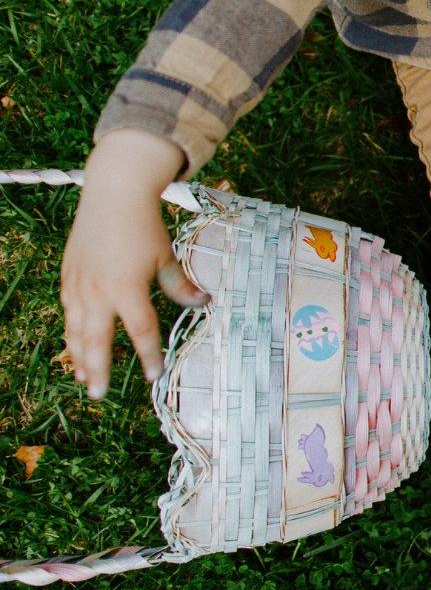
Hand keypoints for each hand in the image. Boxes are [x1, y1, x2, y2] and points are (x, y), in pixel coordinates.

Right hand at [60, 130, 205, 398]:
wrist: (113, 194)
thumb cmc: (144, 225)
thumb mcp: (166, 255)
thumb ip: (179, 284)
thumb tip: (203, 303)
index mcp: (127, 288)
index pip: (140, 331)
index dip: (148, 355)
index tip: (153, 374)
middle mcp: (98, 291)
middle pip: (96, 341)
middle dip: (98, 370)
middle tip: (98, 395)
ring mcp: (79, 285)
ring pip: (75, 331)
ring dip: (79, 357)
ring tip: (84, 378)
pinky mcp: (68, 277)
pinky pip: (68, 313)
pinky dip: (70, 333)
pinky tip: (74, 345)